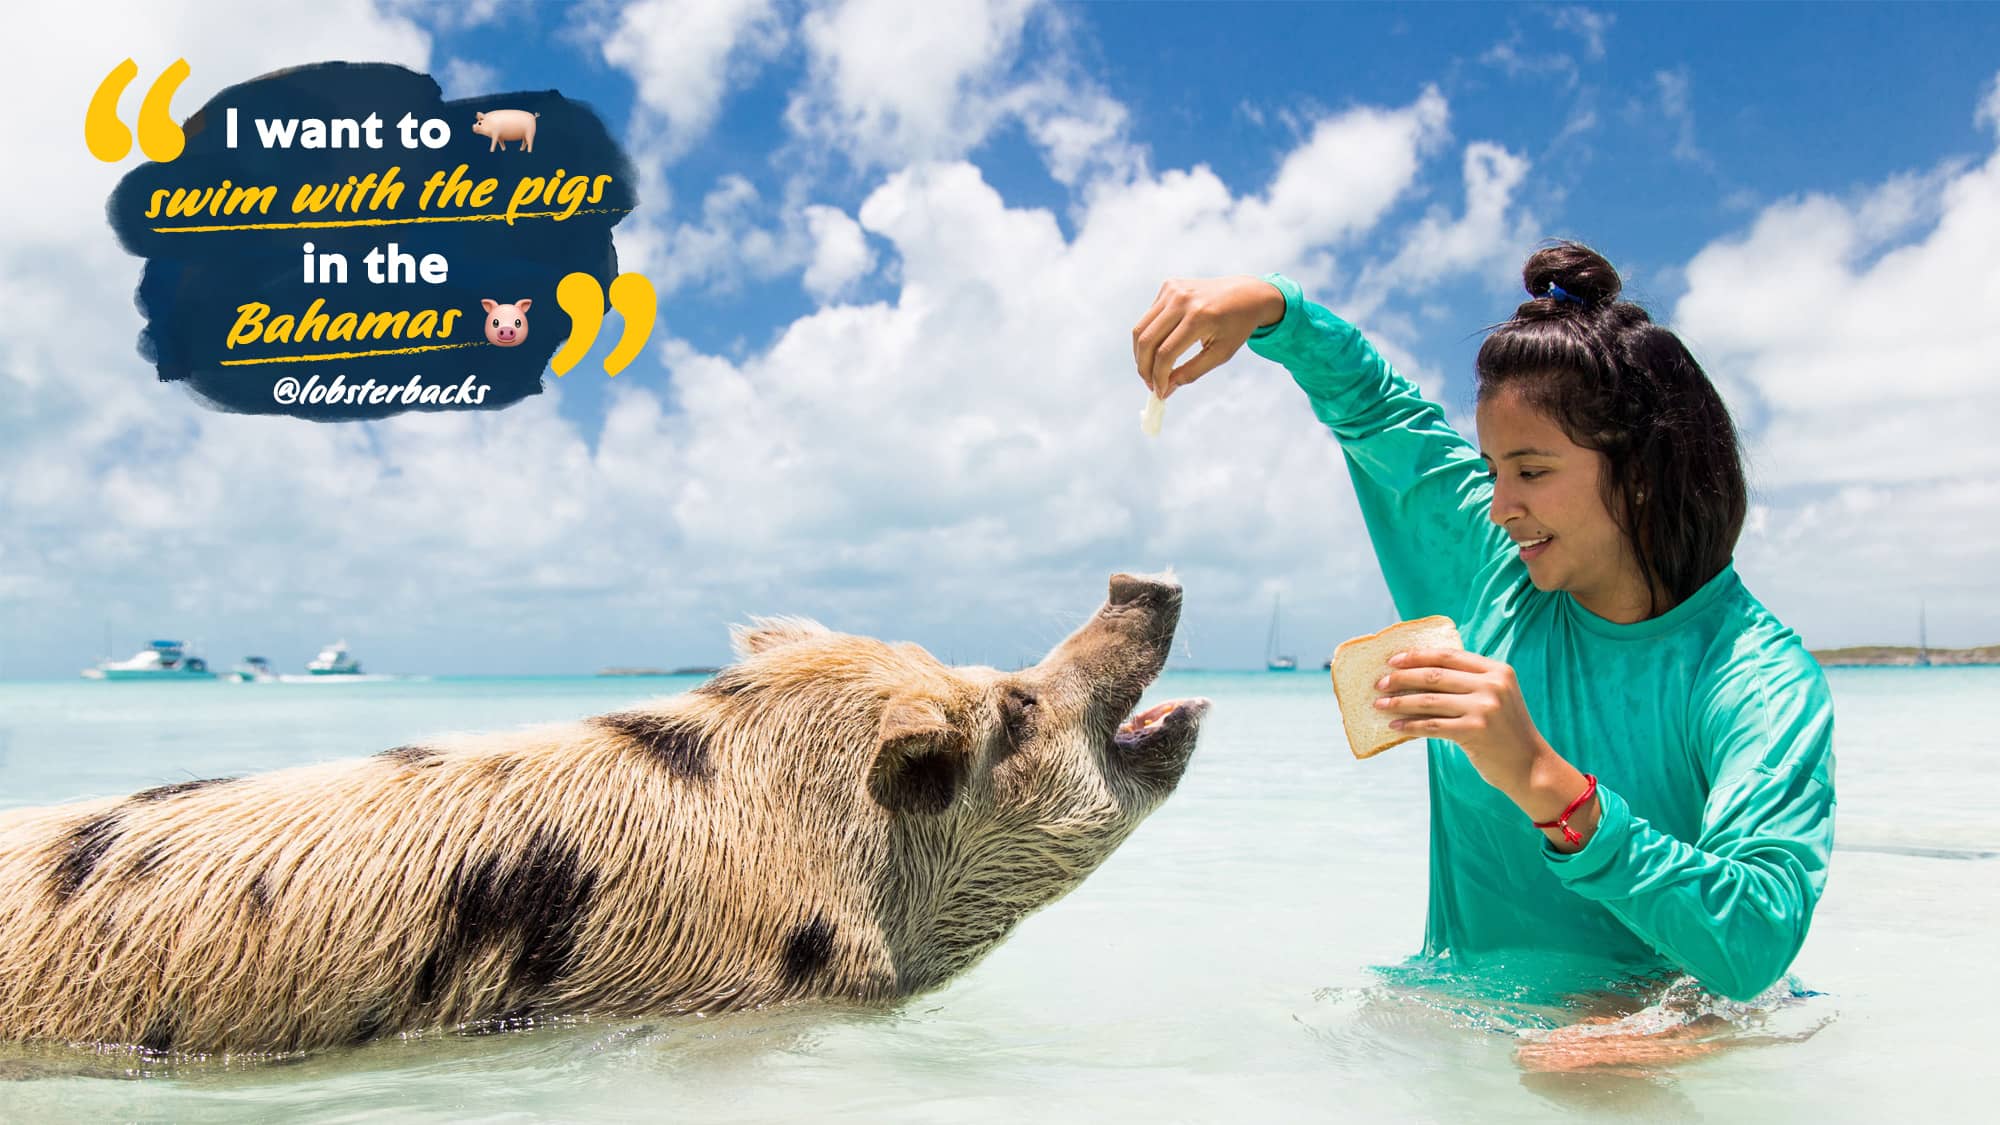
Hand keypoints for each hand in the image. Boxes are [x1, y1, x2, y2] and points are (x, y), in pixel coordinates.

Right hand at [1130, 276, 1285, 398]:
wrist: (1247, 294)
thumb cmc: (1236, 327)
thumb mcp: (1220, 354)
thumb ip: (1191, 373)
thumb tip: (1165, 390)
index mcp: (1199, 317)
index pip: (1166, 353)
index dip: (1158, 377)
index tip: (1160, 393)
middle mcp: (1182, 300)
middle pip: (1147, 340)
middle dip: (1144, 368)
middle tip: (1150, 385)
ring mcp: (1173, 290)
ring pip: (1141, 329)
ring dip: (1141, 354)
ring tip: (1150, 371)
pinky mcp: (1168, 286)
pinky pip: (1149, 317)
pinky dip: (1150, 336)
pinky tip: (1162, 345)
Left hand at [1373, 649, 1555, 803]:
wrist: (1531, 766)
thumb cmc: (1506, 733)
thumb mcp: (1496, 697)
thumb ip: (1468, 682)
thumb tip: (1418, 674)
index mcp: (1497, 670)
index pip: (1449, 656)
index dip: (1418, 656)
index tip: (1393, 660)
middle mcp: (1492, 685)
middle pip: (1435, 675)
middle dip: (1402, 678)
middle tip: (1379, 683)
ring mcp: (1484, 708)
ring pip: (1429, 700)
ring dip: (1399, 702)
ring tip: (1379, 704)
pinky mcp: (1475, 731)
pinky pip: (1432, 726)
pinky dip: (1410, 726)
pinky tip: (1394, 727)